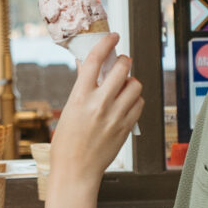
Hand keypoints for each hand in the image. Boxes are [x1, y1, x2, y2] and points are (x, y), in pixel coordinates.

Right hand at [49, 34, 143, 187]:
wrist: (76, 171)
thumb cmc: (67, 144)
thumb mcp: (69, 110)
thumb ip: (82, 89)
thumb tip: (90, 69)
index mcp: (80, 97)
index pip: (95, 60)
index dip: (106, 42)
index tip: (112, 36)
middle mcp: (100, 104)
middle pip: (123, 68)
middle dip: (124, 61)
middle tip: (121, 64)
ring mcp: (116, 116)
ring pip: (135, 85)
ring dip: (130, 81)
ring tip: (122, 88)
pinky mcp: (126, 127)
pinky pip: (139, 103)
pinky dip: (135, 100)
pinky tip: (126, 104)